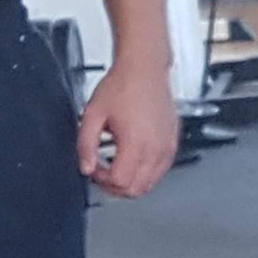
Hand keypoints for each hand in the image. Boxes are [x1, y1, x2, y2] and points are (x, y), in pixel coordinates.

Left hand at [77, 60, 179, 198]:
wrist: (144, 68)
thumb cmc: (122, 85)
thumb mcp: (93, 113)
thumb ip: (86, 144)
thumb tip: (86, 168)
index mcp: (136, 143)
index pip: (120, 182)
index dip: (102, 180)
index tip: (94, 167)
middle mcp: (156, 149)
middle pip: (136, 190)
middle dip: (115, 186)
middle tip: (102, 172)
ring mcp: (167, 148)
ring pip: (149, 185)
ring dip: (130, 182)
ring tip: (115, 165)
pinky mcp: (172, 144)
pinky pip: (160, 172)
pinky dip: (145, 173)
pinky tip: (131, 158)